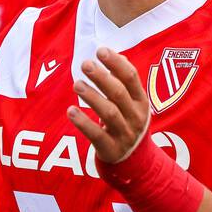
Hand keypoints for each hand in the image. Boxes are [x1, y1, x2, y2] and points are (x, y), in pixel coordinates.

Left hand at [68, 48, 149, 164]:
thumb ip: (125, 81)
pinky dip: (83, 122)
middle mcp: (136, 117)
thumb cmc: (128, 122)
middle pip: (119, 93)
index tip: (100, 50)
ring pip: (109, 113)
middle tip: (85, 64)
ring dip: (92, 97)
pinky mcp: (111, 149)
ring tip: (76, 84)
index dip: (116, 63)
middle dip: (102, 77)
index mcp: (142, 101)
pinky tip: (70, 111)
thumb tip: (117, 56)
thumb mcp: (132, 102)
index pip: (131, 78)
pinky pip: (96, 135)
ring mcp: (125, 134)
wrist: (135, 161)